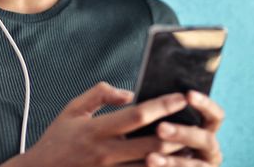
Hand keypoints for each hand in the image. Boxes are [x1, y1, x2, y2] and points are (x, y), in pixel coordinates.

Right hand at [1, 82, 189, 166]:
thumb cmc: (57, 139)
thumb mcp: (72, 109)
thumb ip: (99, 94)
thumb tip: (128, 92)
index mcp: (96, 130)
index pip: (136, 116)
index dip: (161, 106)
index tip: (180, 97)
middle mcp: (105, 153)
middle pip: (151, 144)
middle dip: (177, 133)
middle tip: (196, 122)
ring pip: (151, 166)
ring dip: (174, 157)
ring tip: (193, 145)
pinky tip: (171, 163)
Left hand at [147, 91, 224, 165]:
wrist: (142, 162)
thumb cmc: (158, 139)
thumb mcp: (163, 126)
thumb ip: (162, 114)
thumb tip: (139, 97)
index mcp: (207, 130)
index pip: (215, 115)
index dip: (205, 104)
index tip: (188, 94)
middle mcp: (210, 150)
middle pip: (206, 139)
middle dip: (183, 134)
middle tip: (160, 128)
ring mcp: (205, 166)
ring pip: (195, 165)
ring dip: (172, 161)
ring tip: (150, 157)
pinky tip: (149, 166)